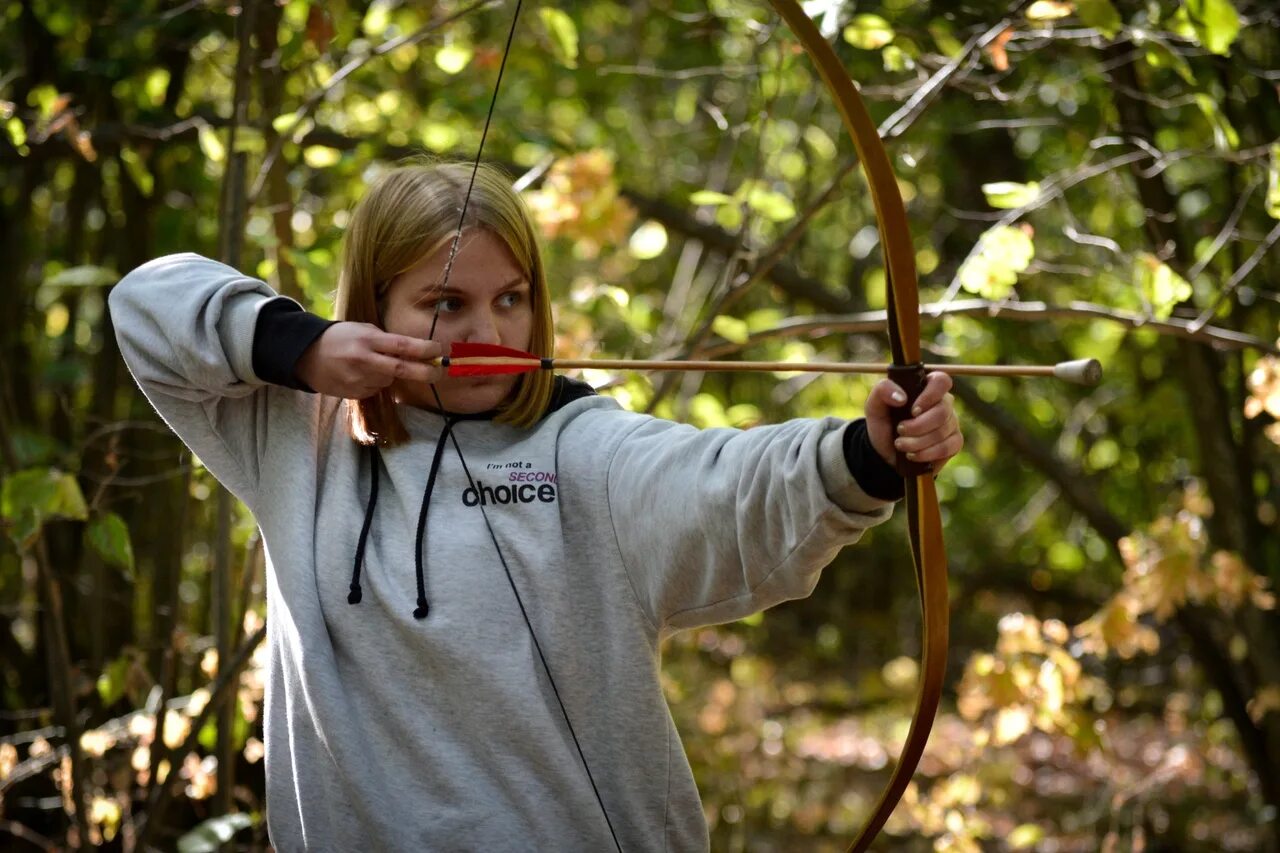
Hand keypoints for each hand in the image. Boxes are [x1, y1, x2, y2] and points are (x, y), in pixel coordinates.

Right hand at [295, 322, 443, 398]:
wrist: (305, 355)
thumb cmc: (339, 337)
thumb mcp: (361, 329)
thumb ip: (385, 340)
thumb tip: (414, 351)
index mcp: (367, 340)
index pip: (402, 345)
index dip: (425, 349)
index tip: (440, 351)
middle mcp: (364, 360)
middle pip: (402, 370)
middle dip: (426, 372)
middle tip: (440, 372)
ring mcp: (358, 380)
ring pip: (389, 381)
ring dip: (391, 374)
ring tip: (374, 363)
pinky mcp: (353, 394)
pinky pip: (375, 389)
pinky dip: (376, 382)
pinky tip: (362, 373)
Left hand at [865, 372, 962, 470]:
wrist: (885, 451)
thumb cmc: (884, 423)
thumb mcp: (874, 405)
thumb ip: (882, 390)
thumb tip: (901, 397)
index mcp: (927, 387)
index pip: (941, 381)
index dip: (930, 396)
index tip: (912, 410)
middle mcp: (943, 403)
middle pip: (942, 411)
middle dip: (917, 426)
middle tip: (900, 430)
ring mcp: (951, 422)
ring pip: (942, 432)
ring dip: (917, 442)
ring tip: (900, 444)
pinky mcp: (954, 442)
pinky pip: (947, 448)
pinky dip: (926, 453)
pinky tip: (913, 455)